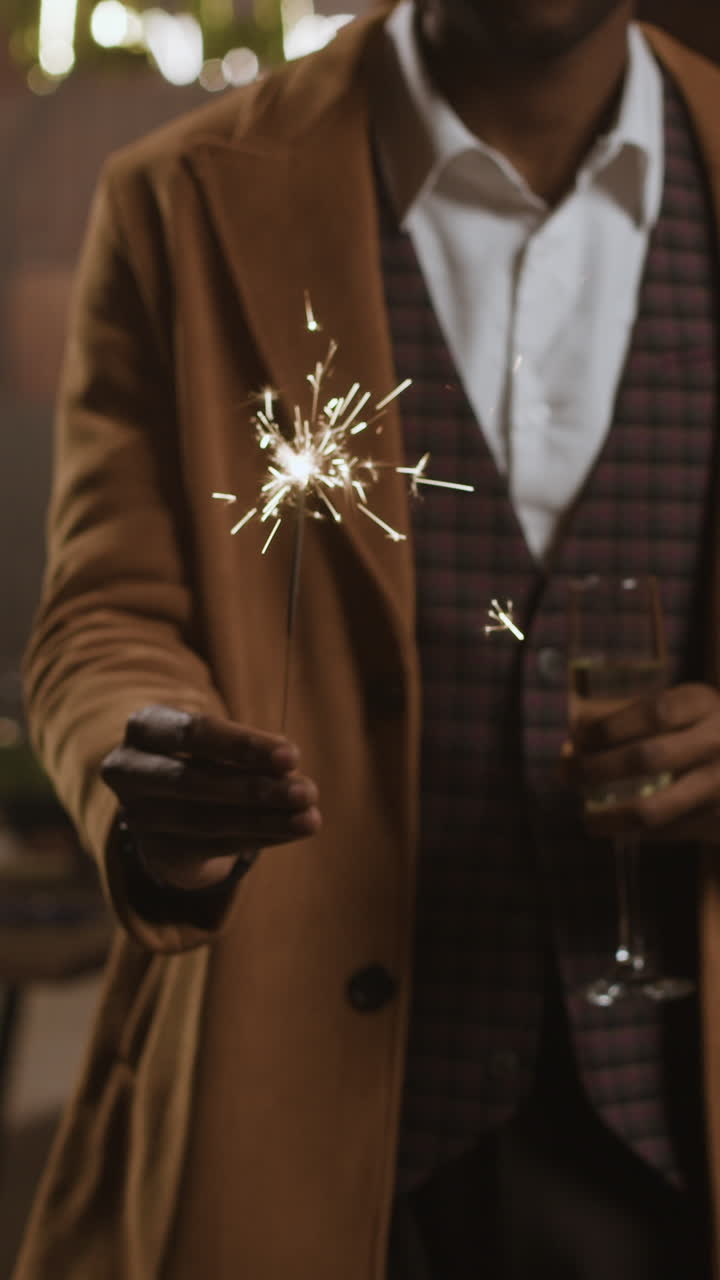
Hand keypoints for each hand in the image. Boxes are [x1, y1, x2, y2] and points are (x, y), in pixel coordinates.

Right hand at [101, 705, 320, 889]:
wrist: (164, 799)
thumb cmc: (202, 753)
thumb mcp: (217, 741)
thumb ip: (246, 752)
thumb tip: (290, 770)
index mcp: (145, 727)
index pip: (194, 733)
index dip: (244, 745)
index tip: (293, 756)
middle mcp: (129, 771)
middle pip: (193, 782)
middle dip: (256, 788)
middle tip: (307, 791)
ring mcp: (138, 816)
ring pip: (206, 821)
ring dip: (265, 820)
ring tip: (310, 818)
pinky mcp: (157, 850)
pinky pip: (213, 846)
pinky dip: (260, 837)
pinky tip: (292, 830)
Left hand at [571, 682, 719, 844]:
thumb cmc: (707, 730)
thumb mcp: (685, 708)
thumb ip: (635, 716)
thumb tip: (575, 732)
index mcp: (703, 704)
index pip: (655, 712)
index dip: (611, 726)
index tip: (579, 737)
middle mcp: (718, 742)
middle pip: (646, 758)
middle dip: (596, 768)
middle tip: (565, 774)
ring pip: (653, 809)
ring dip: (610, 816)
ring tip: (587, 819)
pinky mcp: (719, 821)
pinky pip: (667, 832)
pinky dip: (637, 832)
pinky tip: (620, 826)